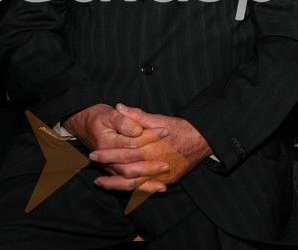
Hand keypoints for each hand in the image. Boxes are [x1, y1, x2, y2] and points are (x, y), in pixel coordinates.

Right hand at [63, 104, 170, 190]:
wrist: (85, 125)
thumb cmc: (100, 118)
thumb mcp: (110, 114)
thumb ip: (124, 122)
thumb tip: (137, 131)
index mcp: (106, 143)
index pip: (132, 143)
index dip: (150, 136)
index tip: (166, 131)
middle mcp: (106, 160)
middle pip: (130, 167)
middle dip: (149, 167)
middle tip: (166, 165)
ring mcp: (110, 168)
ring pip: (128, 181)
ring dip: (146, 183)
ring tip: (163, 185)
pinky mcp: (115, 172)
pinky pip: (127, 185)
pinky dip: (142, 189)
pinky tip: (159, 188)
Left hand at [89, 104, 212, 192]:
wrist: (203, 139)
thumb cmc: (181, 128)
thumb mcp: (158, 118)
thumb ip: (137, 115)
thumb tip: (119, 107)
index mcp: (150, 148)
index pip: (123, 154)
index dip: (107, 154)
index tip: (94, 153)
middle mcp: (155, 164)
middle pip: (126, 174)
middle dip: (109, 175)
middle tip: (95, 176)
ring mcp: (162, 175)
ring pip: (135, 186)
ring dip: (117, 185)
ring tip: (103, 182)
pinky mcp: (169, 180)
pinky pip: (148, 188)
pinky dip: (134, 188)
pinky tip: (123, 186)